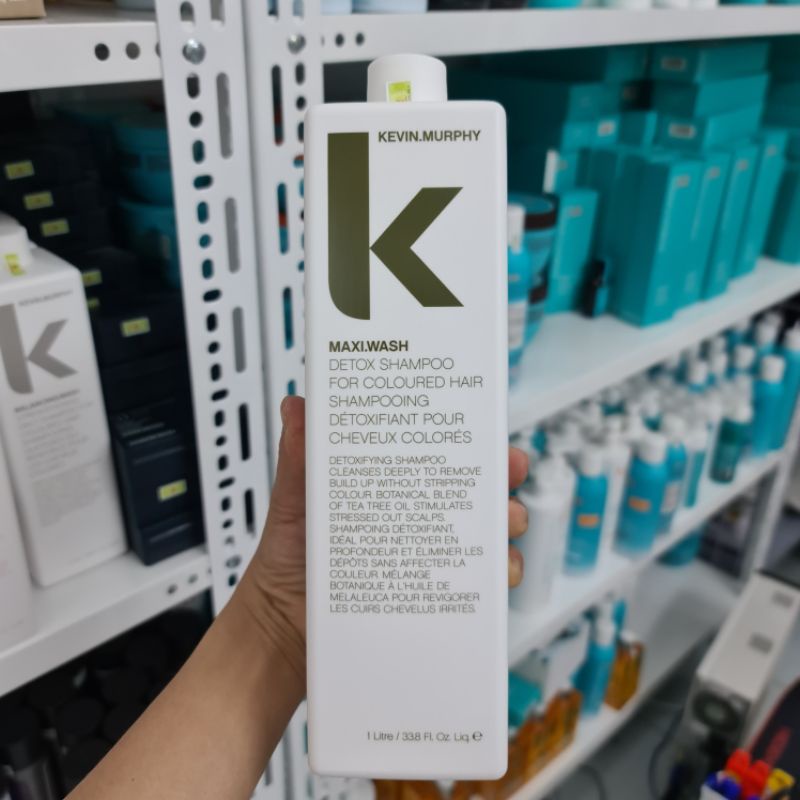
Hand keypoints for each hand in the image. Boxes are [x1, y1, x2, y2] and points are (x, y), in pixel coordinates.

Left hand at [238, 396, 529, 685]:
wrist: (283, 622)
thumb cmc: (290, 554)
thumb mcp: (295, 499)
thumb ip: (299, 457)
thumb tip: (298, 407)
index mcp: (391, 487)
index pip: (438, 455)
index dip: (469, 440)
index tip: (487, 429)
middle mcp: (417, 519)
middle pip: (473, 492)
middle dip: (502, 478)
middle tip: (509, 472)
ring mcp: (428, 559)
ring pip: (485, 537)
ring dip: (506, 526)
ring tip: (505, 523)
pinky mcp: (433, 598)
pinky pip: (476, 589)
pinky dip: (495, 579)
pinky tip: (494, 574)